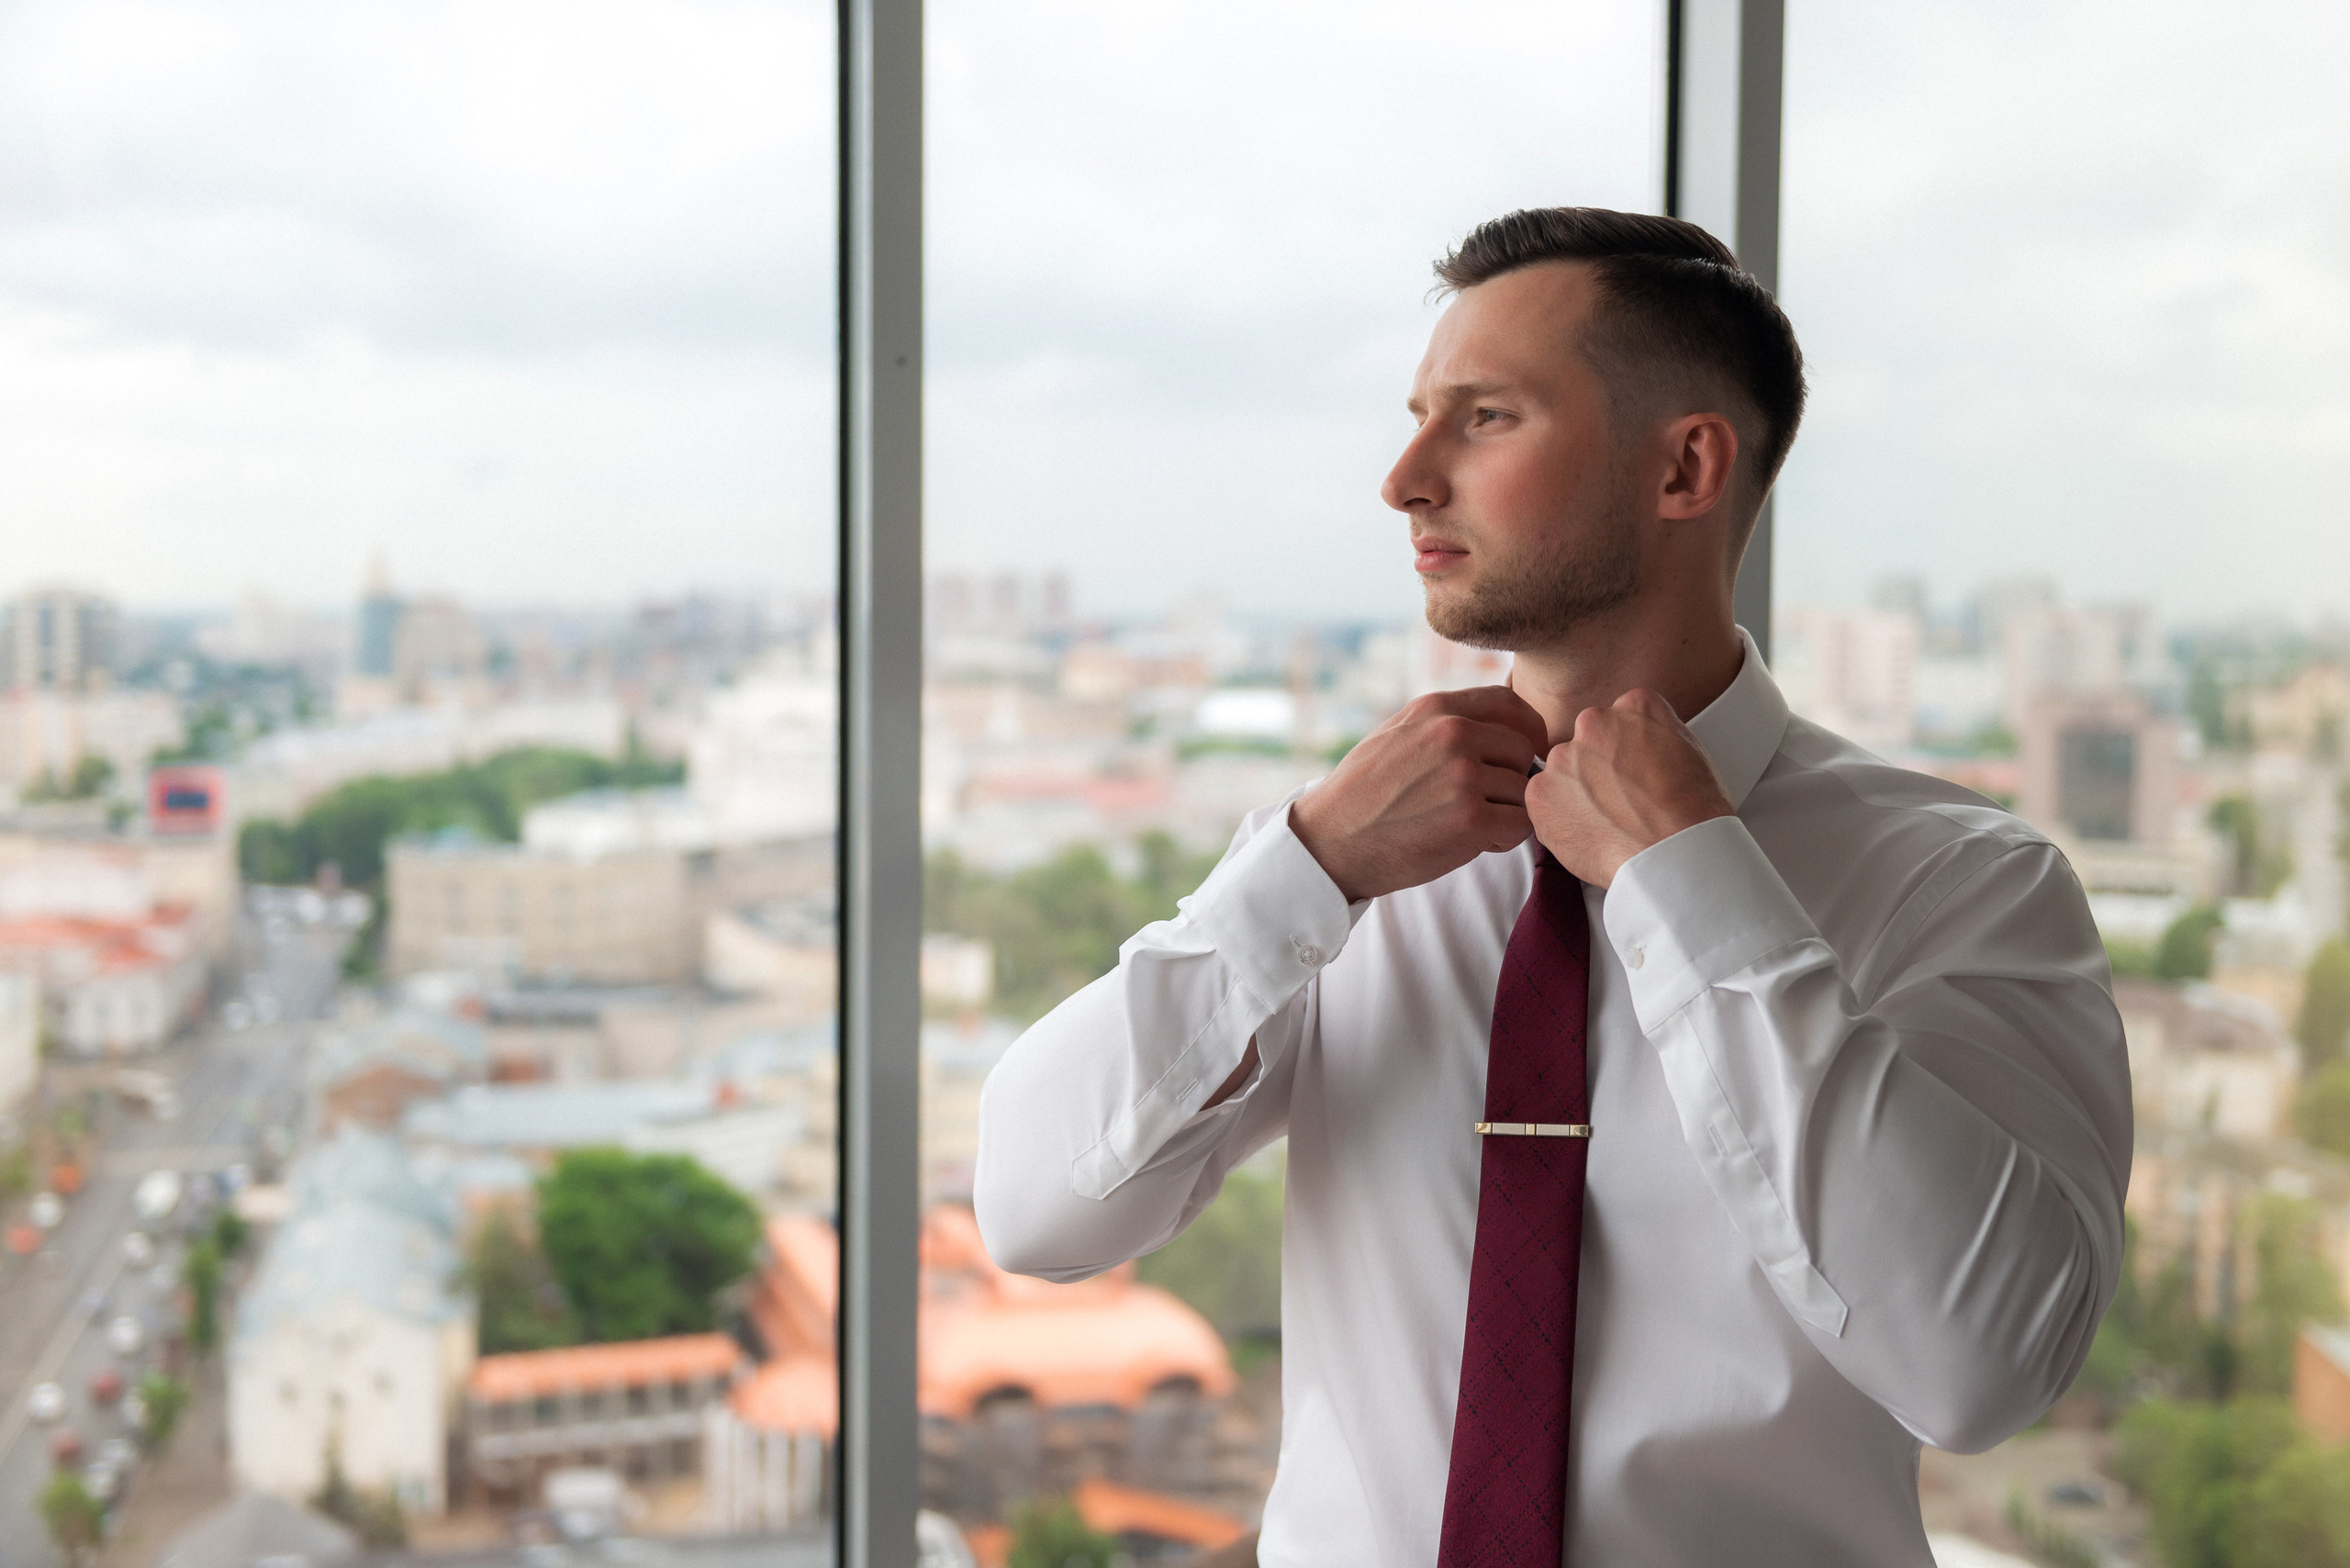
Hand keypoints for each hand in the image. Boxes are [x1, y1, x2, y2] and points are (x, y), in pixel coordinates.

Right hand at [1291, 686, 1549, 901]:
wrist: (1330, 841)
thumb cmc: (1363, 793)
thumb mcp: (1397, 733)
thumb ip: (1443, 722)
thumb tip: (1499, 722)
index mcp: (1436, 709)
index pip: (1511, 705)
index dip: (1525, 733)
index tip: (1516, 758)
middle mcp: (1453, 734)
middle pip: (1524, 750)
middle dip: (1511, 779)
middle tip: (1482, 802)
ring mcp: (1463, 776)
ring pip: (1523, 790)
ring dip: (1506, 812)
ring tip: (1468, 824)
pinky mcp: (1470, 819)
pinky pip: (1521, 825)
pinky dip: (1504, 838)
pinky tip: (1474, 842)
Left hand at [1527, 689, 1734, 886]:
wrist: (1675, 853)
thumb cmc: (1692, 813)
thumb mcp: (1691, 752)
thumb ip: (1654, 736)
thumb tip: (1641, 745)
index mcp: (1635, 706)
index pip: (1618, 720)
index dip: (1626, 752)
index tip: (1632, 773)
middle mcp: (1595, 722)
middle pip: (1587, 743)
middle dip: (1597, 769)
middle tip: (1619, 802)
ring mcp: (1564, 756)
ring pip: (1563, 773)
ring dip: (1576, 793)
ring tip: (1607, 823)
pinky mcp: (1541, 791)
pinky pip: (1542, 801)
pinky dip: (1557, 819)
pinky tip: (1588, 834)